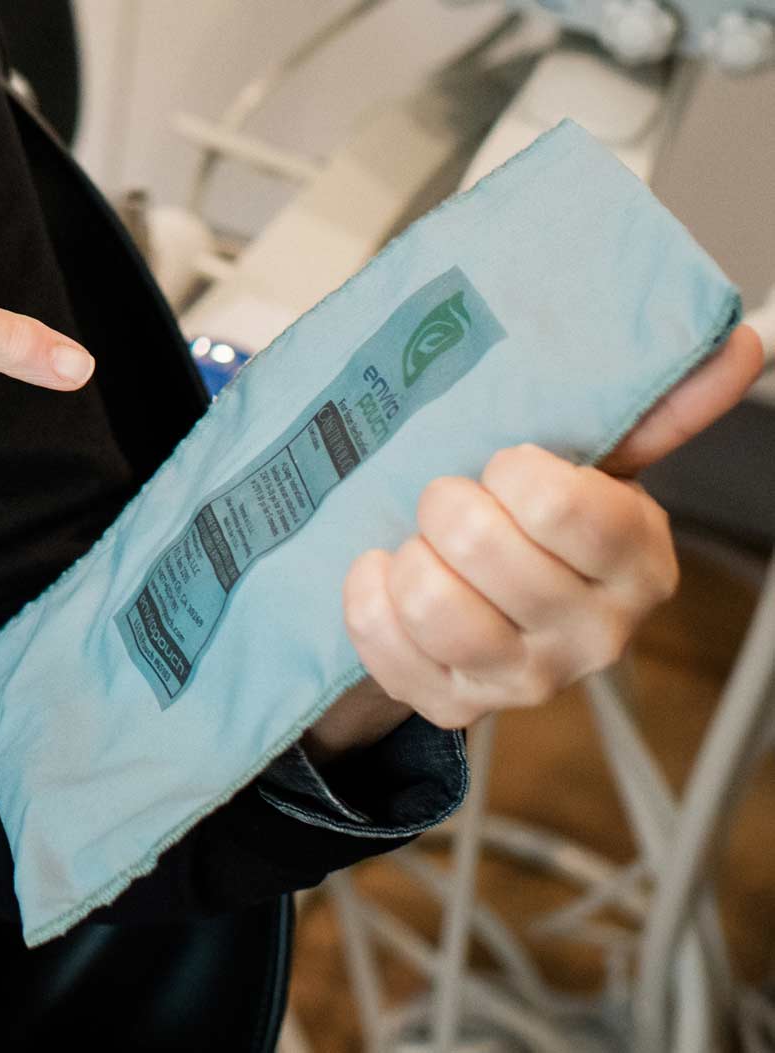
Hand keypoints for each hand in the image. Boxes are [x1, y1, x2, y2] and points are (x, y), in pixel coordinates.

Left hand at [307, 324, 763, 763]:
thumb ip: (654, 412)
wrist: (490, 597)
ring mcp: (521, 680)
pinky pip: (385, 646)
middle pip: (482, 549)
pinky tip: (384, 574)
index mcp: (638, 564)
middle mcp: (591, 635)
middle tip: (449, 497)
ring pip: (433, 606)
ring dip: (410, 557)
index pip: (560, 507)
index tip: (504, 464)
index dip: (512, 473)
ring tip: (420, 542)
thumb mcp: (595, 464)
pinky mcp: (454, 704)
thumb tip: (737, 347)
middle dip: (447, 505)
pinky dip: (368, 598)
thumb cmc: (539, 523)